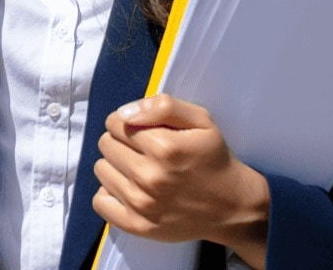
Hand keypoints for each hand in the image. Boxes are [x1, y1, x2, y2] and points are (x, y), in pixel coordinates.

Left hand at [93, 95, 269, 268]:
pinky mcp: (137, 226)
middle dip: (121, 141)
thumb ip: (164, 107)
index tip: (141, 130)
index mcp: (165, 147)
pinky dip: (110, 193)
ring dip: (116, 166)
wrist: (232, 208)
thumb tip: (125, 113)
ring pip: (101, 169)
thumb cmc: (214, 160)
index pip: (115, 123)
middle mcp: (150, 177)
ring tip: (139, 169)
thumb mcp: (201, 121)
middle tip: (143, 150)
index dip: (126, 122)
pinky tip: (130, 189)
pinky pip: (100, 201)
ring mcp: (141, 204)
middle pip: (106, 144)